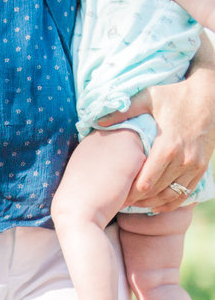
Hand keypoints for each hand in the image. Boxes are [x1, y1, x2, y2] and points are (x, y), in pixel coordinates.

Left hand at [101, 78, 214, 209]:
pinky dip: (171, 202)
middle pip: (156, 192)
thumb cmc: (175, 95)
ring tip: (134, 204)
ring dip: (152, 203)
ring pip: (172, 196)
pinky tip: (155, 204)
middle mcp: (183, 160)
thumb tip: (97, 122)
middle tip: (119, 203)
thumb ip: (123, 111)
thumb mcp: (148, 98)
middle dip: (137, 200)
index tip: (114, 195)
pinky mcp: (202, 167)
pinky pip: (187, 193)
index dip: (128, 193)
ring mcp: (195, 165)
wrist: (211, 95)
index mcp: (167, 147)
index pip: (144, 183)